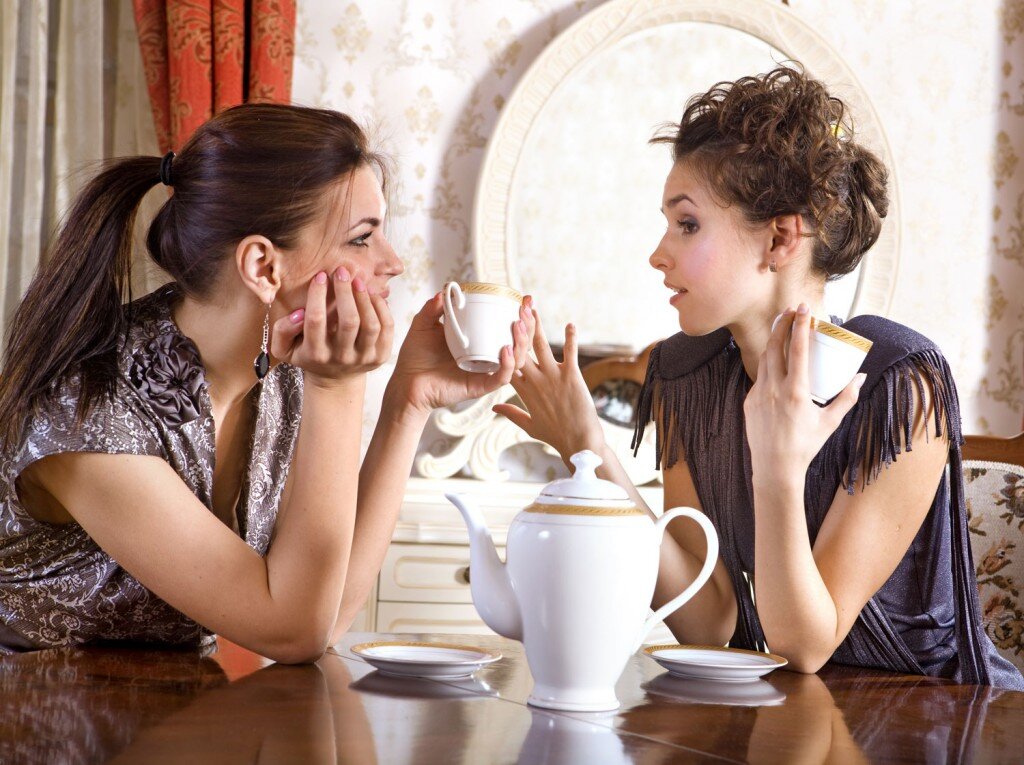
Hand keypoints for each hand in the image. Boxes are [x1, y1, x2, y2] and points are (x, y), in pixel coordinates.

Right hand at [270, 268, 392, 387]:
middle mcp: (341, 358)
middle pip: (349, 321)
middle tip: (342, 272)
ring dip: (364, 298)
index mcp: (316, 354)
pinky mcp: (381, 355)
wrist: (335, 379)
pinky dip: (381, 307)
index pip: (316, 320)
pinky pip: (386, 328)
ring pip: (370, 324)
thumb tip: (299, 313)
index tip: (321, 276)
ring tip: (357, 281)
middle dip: (345, 292)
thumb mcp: (285, 349)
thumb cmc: (309, 356)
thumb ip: (282, 330)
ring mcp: (364, 358)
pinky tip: (371, 294)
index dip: (318, 295)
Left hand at [387, 292, 533, 412]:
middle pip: (518, 342)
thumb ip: (433, 309)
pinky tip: (506, 349)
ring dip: (522, 342)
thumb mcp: (423, 326)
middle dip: (528, 326)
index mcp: (479, 341)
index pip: (506, 327)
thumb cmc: (415, 357)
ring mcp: (485, 372)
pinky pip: (501, 377)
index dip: (521, 316)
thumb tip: (445, 292)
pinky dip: (507, 364)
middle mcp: (486, 356)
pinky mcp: (480, 387)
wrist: (405, 383)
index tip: (525, 301)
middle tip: (525, 312)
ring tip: (517, 326)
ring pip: (516, 360)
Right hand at [492, 306, 605, 464]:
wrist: (579, 443)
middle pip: (520, 349)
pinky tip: (570, 324)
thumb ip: (511, 413)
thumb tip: (494, 407)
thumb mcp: (529, 425)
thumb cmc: (555, 435)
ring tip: (532, 307)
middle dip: (516, 327)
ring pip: (540, 345)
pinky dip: (571, 337)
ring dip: (536, 325)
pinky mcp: (572, 375)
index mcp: (524, 391)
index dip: (501, 346)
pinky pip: (570, 351)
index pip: (507, 364)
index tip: (497, 330)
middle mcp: (535, 380)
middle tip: (513, 308)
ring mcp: (553, 376)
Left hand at [744, 304, 864, 483]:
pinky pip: (759, 378)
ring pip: (764, 359)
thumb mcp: (830, 422)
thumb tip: (861, 378)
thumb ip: (847, 398)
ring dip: (773, 342)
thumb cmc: (805, 446)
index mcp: (795, 391)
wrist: (774, 468)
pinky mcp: (749, 402)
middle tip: (790, 310)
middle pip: (774, 346)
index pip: (797, 349)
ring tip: (782, 328)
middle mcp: (773, 389)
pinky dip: (768, 367)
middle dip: (782, 324)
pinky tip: (776, 364)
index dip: (800, 326)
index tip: (803, 309)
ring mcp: (758, 394)